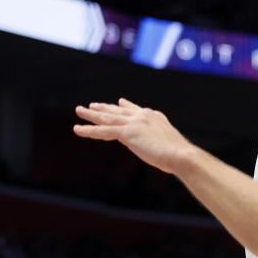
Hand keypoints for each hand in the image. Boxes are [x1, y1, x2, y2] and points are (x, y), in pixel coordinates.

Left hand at [74, 99, 195, 174]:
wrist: (180, 154)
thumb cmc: (180, 155)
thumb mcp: (169, 145)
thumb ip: (160, 143)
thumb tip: (163, 151)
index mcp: (155, 117)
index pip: (136, 110)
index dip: (125, 106)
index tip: (119, 102)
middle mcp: (143, 116)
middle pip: (118, 111)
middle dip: (104, 107)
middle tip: (92, 105)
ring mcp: (135, 123)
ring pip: (107, 118)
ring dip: (91, 114)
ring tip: (79, 110)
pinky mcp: (127, 132)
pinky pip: (103, 130)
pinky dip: (89, 130)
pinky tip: (77, 129)